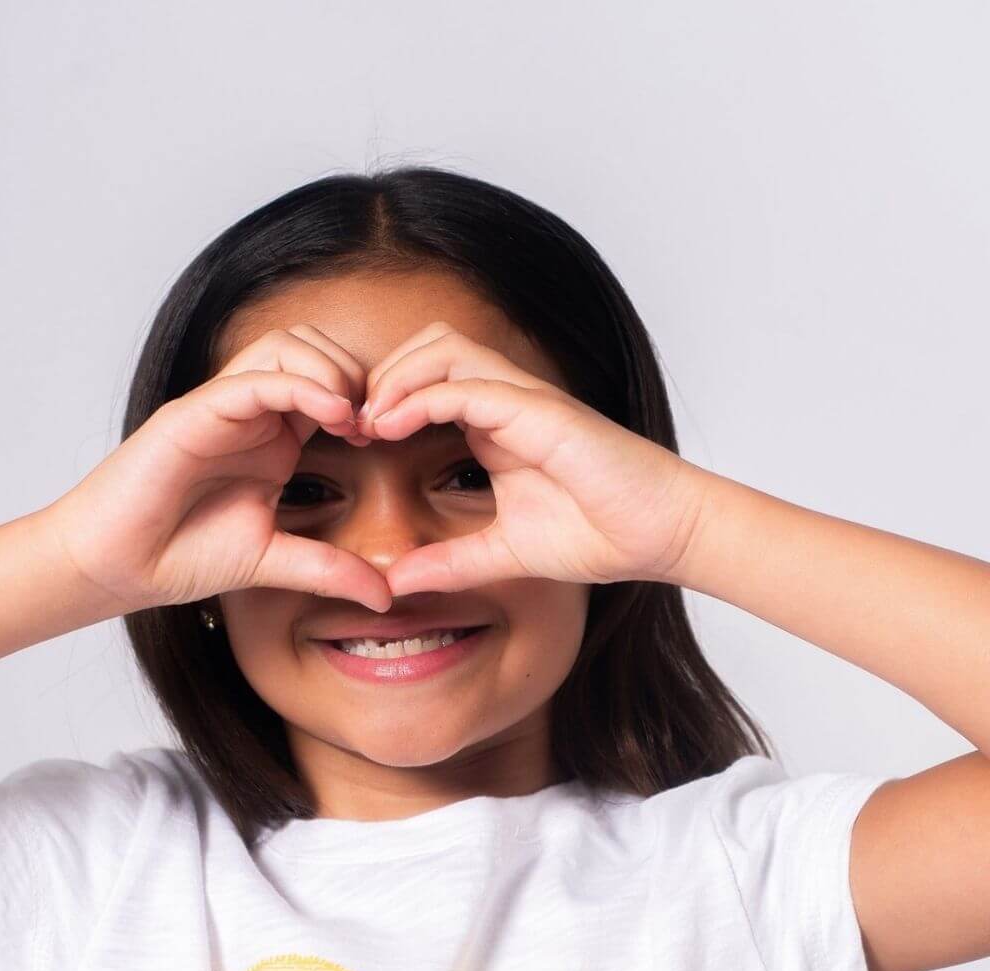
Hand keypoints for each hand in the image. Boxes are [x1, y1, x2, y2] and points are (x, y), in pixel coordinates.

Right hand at [42, 326, 389, 614]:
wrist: (116, 566)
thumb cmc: (180, 555)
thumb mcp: (273, 562)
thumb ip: (328, 571)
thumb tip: (386, 596)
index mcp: (273, 437)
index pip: (331, 385)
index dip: (370, 400)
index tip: (393, 438)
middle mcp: (250, 411)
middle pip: (315, 348)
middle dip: (357, 374)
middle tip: (378, 423)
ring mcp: (221, 406)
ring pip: (286, 346)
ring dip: (332, 370)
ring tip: (355, 418)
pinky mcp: (195, 412)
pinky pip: (255, 378)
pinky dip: (299, 384)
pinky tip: (332, 414)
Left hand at [356, 323, 703, 593]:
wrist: (661, 534)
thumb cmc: (600, 535)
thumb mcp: (504, 554)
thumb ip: (451, 563)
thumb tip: (398, 583)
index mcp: (497, 425)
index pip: (427, 383)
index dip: (383, 400)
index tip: (351, 440)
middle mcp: (508, 401)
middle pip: (428, 348)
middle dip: (380, 376)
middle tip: (349, 424)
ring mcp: (526, 400)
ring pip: (444, 349)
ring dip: (396, 377)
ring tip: (366, 421)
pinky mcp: (542, 411)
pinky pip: (471, 384)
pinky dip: (425, 395)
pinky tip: (393, 425)